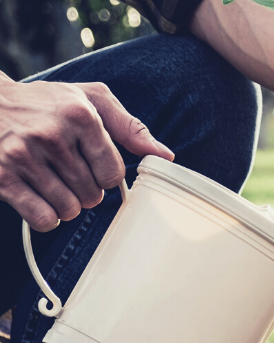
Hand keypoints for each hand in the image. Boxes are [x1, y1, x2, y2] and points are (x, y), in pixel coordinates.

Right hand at [0, 80, 172, 230]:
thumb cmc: (46, 102)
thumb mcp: (90, 99)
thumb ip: (129, 127)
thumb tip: (165, 156)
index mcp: (79, 115)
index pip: (113, 172)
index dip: (107, 175)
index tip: (94, 165)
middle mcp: (50, 135)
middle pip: (93, 195)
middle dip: (87, 190)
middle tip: (70, 173)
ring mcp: (22, 156)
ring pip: (69, 210)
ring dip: (67, 205)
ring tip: (54, 183)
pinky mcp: (2, 177)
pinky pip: (42, 219)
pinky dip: (46, 217)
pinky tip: (40, 198)